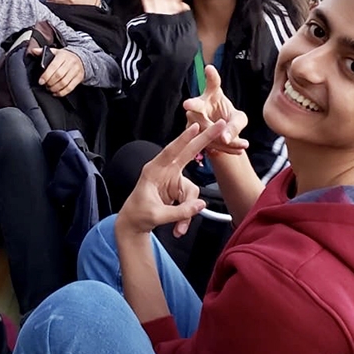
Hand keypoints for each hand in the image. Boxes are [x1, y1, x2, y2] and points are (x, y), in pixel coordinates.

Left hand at [29, 46, 84, 96]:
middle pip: (59, 76)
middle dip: (50, 83)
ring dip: (55, 88)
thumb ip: (43, 52)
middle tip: (45, 85)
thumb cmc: (65, 57)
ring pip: (64, 83)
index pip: (53, 66)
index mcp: (63, 56)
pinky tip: (56, 93)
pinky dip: (62, 92)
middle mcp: (70, 63)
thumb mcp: (55, 52)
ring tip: (50, 89)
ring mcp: (75, 71)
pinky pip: (70, 88)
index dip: (46, 75)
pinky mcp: (79, 78)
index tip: (41, 81)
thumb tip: (33, 51)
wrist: (81, 58)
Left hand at [115, 121, 228, 238]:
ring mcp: (173, 180)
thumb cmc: (137, 215)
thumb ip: (179, 211)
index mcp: (153, 171)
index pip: (170, 152)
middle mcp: (165, 171)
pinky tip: (178, 227)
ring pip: (192, 192)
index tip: (195, 126)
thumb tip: (200, 205)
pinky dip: (186, 216)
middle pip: (188, 153)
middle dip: (204, 139)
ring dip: (187, 213)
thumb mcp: (157, 216)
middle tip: (220, 125)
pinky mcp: (178, 189)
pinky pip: (191, 201)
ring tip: (178, 228)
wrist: (133, 224)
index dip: (184, 139)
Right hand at [182, 64, 247, 155]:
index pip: (213, 84)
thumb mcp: (239, 120)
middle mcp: (200, 105)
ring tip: (242, 144)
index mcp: (213, 94)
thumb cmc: (231, 120)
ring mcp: (193, 119)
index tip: (209, 68)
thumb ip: (235, 126)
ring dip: (221, 139)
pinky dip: (221, 148)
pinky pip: (205, 142)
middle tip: (187, 104)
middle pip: (196, 105)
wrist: (222, 136)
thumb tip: (225, 138)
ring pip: (204, 130)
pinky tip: (237, 150)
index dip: (211, 76)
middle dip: (192, 104)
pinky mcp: (192, 134)